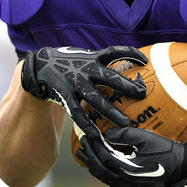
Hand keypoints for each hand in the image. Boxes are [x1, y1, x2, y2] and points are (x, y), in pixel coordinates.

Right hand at [21, 46, 147, 136]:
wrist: (40, 65)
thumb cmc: (71, 62)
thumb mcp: (87, 56)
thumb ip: (103, 60)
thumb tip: (130, 63)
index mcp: (93, 59)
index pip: (115, 52)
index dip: (131, 54)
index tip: (145, 61)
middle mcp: (86, 70)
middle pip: (109, 78)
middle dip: (126, 86)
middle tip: (142, 94)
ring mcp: (75, 83)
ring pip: (95, 99)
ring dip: (111, 111)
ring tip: (125, 123)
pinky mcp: (64, 96)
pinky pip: (77, 112)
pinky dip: (87, 124)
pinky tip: (96, 134)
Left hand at [75, 127, 186, 186]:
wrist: (181, 166)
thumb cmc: (165, 150)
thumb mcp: (146, 137)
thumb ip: (124, 135)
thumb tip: (106, 135)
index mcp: (127, 169)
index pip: (104, 156)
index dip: (94, 146)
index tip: (88, 135)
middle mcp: (125, 180)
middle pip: (100, 168)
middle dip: (89, 155)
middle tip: (82, 143)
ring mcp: (128, 186)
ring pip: (104, 177)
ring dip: (92, 165)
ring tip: (84, 155)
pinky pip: (111, 181)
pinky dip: (101, 172)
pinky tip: (98, 165)